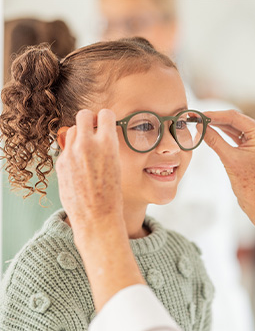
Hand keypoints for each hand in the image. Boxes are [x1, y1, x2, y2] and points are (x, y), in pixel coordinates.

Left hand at [56, 109, 123, 236]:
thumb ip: (107, 146)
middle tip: (92, 130)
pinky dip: (72, 152)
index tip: (105, 123)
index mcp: (107, 143)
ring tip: (85, 150)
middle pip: (83, 115)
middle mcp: (87, 144)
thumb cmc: (111, 194)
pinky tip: (79, 166)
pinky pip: (66, 148)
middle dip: (89, 120)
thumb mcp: (116, 165)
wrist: (96, 216)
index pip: (105, 114)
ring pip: (72, 130)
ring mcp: (71, 153)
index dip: (106, 118)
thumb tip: (100, 133)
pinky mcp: (60, 163)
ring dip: (79, 135)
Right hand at [203, 109, 254, 231]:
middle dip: (215, 119)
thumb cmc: (248, 183)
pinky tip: (210, 131)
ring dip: (218, 125)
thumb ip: (214, 140)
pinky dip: (223, 134)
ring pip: (234, 127)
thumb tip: (201, 126)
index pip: (235, 117)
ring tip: (201, 123)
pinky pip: (235, 136)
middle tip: (197, 117)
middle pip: (235, 120)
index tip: (199, 115)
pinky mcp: (252, 147)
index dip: (215, 115)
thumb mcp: (229, 159)